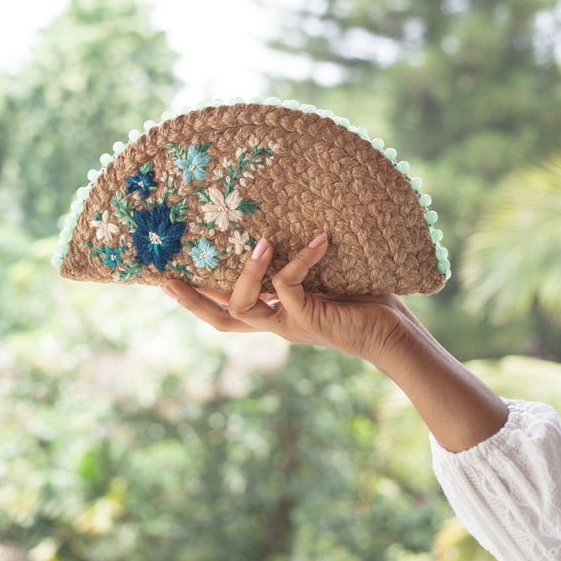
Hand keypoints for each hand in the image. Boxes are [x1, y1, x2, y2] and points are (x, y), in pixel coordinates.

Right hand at [160, 233, 421, 367]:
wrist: (395, 335)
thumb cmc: (366, 301)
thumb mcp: (328, 278)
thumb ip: (304, 264)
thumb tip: (290, 225)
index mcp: (276, 316)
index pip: (229, 311)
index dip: (199, 298)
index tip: (170, 279)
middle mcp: (277, 323)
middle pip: (221, 320)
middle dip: (192, 301)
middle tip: (166, 281)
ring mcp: (289, 323)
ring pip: (243, 306)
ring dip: (247, 271)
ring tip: (261, 241)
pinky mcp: (307, 318)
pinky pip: (287, 284)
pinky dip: (300, 259)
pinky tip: (320, 239)